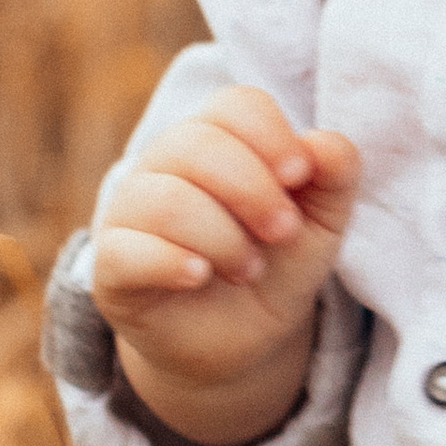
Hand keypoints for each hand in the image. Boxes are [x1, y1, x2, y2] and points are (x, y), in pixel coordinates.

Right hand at [93, 87, 360, 445]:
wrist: (245, 339)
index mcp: (216, 138)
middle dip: (253, 191)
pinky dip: (171, 261)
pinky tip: (200, 276)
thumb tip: (322, 142)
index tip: (299, 176)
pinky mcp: (111, 266)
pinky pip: (126, 250)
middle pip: (197, 144)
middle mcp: (163, 164)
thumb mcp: (322, 224)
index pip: (233, 105)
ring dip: (223, 238)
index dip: (270, 135)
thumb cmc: (277, 264)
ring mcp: (129, 212)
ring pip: (166, 200)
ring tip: (248, 269)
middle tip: (284, 233)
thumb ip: (334, 176)